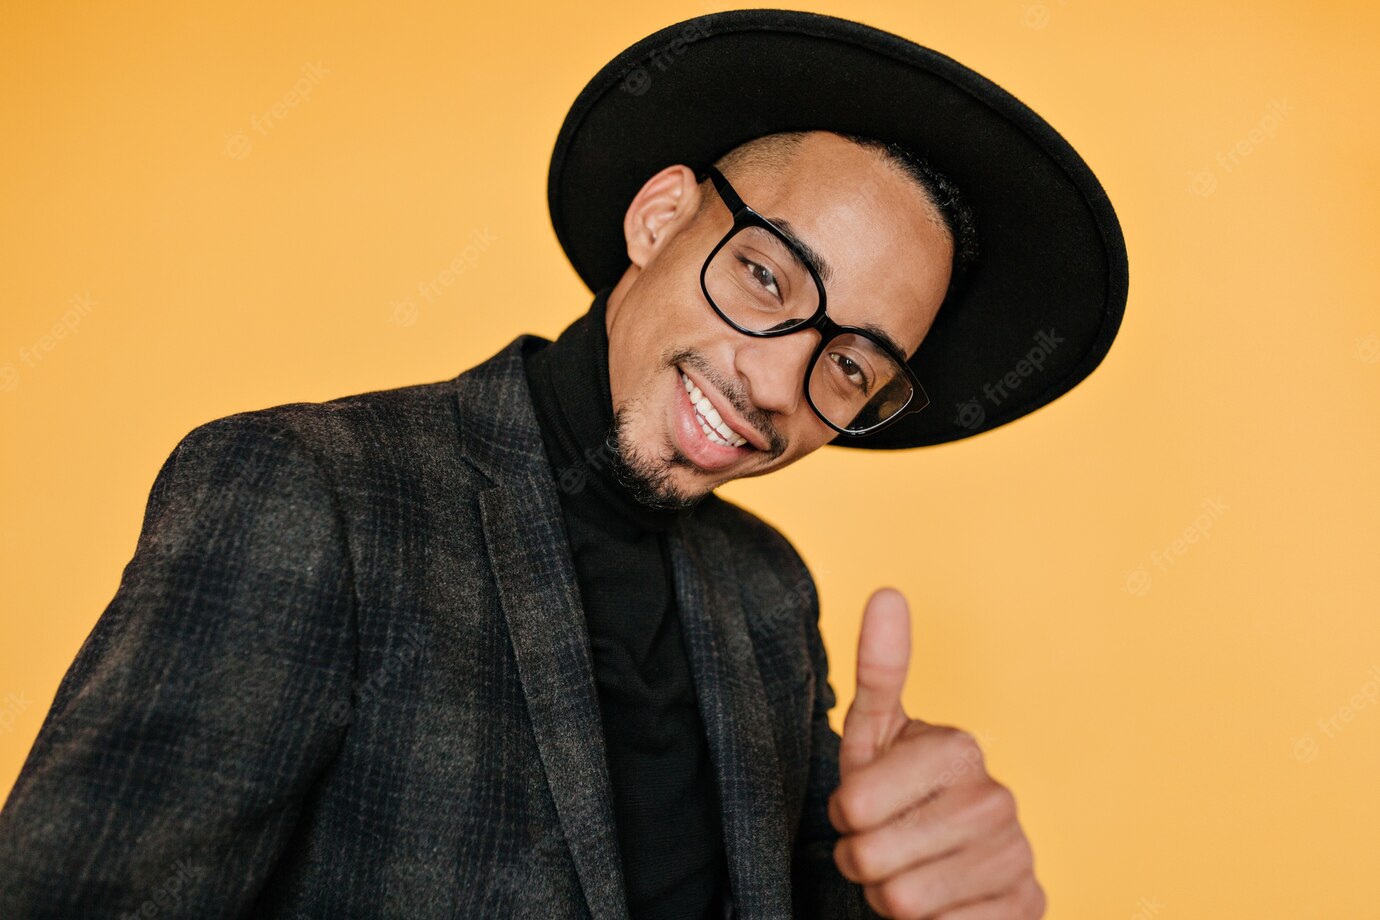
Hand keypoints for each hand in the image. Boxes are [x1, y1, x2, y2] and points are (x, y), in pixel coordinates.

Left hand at [827, 588, 1044, 918]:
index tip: (865, 804)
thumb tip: (887, 591)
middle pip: (871, 857)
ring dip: (886, 896)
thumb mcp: (876, 732)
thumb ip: (879, 667)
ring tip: (908, 869)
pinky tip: (941, 900)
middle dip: (860, 860)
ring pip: (901, 903)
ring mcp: (1017, 856)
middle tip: (882, 842)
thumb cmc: (900, 792)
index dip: (843, 815)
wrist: (954, 861)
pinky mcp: (1028, 907)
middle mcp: (996, 798)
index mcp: (957, 748)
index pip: (851, 805)